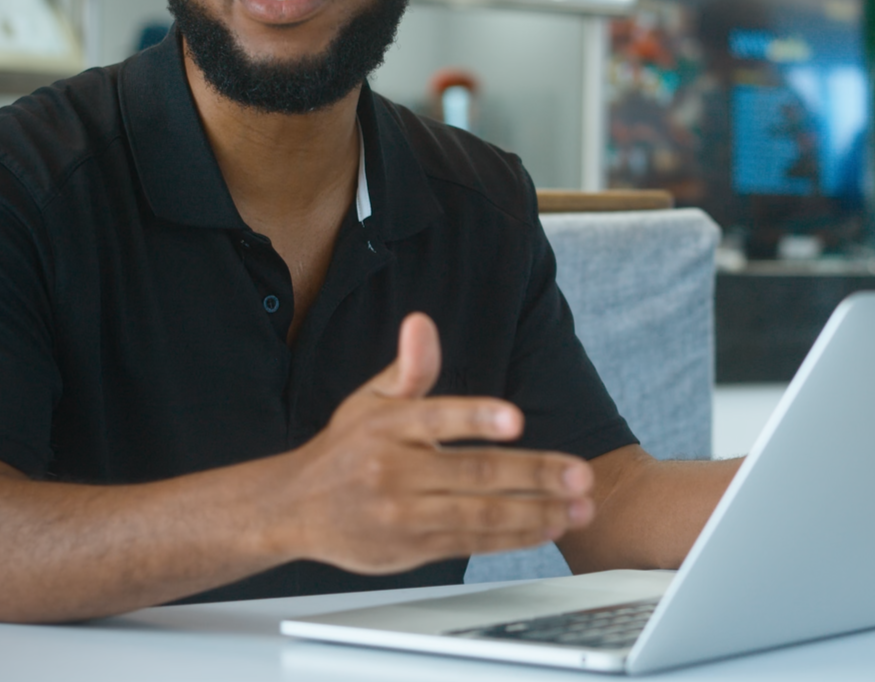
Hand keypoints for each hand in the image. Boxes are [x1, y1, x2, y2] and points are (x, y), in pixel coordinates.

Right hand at [273, 313, 594, 574]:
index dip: (477, 417)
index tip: (516, 420)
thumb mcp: (370, 401)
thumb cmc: (345, 450)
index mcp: (387, 427)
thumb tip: (422, 324)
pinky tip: (546, 526)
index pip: (437, 418)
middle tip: (580, 474)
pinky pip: (472, 542)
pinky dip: (514, 537)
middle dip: (535, 475)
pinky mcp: (412, 548)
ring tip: (578, 507)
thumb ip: (409, 368)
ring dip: (536, 512)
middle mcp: (393, 471)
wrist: (294, 508)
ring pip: (480, 515)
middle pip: (474, 473)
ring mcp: (403, 514)